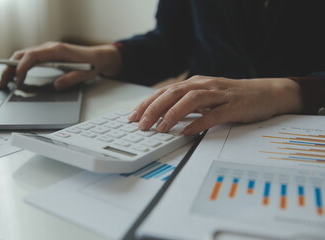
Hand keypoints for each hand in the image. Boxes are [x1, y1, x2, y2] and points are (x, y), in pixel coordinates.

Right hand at [0, 41, 121, 90]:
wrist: (98, 57)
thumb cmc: (92, 64)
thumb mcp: (85, 74)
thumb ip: (71, 79)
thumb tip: (56, 86)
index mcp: (57, 50)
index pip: (32, 56)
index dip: (22, 67)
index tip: (18, 80)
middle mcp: (49, 48)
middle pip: (22, 54)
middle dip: (9, 68)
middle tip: (1, 83)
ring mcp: (47, 51)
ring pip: (23, 56)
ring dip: (11, 67)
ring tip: (4, 82)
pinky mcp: (47, 55)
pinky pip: (29, 59)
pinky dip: (19, 67)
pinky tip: (15, 77)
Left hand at [128, 76, 302, 134]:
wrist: (265, 93)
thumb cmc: (231, 97)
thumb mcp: (205, 97)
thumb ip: (186, 104)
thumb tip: (161, 116)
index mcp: (195, 83)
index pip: (165, 91)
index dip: (147, 103)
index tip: (133, 117)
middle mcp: (205, 85)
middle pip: (174, 93)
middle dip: (154, 108)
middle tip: (141, 124)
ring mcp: (220, 94)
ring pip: (191, 100)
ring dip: (173, 114)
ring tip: (160, 128)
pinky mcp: (234, 106)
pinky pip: (214, 114)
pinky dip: (199, 122)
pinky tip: (187, 132)